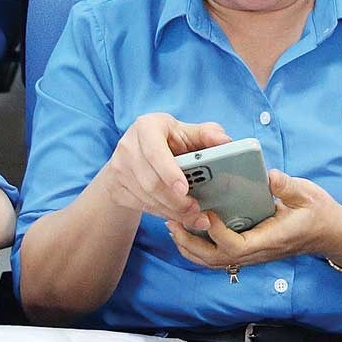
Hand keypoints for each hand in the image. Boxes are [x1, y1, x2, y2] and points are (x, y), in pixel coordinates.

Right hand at [98, 113, 232, 226]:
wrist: (131, 156)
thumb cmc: (166, 140)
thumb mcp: (184, 132)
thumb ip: (206, 134)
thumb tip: (225, 140)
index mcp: (147, 126)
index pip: (155, 152)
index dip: (169, 172)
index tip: (185, 189)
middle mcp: (128, 145)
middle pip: (151, 181)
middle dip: (176, 200)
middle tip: (196, 209)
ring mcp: (119, 168)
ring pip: (147, 197)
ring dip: (172, 210)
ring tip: (193, 215)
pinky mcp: (116, 187)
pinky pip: (142, 206)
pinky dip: (163, 213)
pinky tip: (178, 215)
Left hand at [165, 170, 341, 269]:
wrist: (331, 234)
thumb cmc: (320, 213)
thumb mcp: (307, 194)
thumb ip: (287, 186)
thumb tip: (268, 176)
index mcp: (270, 240)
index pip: (236, 246)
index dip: (216, 233)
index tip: (206, 212)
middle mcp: (258, 252)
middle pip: (215, 260)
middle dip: (190, 243)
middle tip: (172, 220)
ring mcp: (253, 254)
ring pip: (213, 261)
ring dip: (190, 246)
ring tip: (172, 225)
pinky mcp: (249, 249)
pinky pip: (219, 255)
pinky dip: (199, 246)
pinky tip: (189, 228)